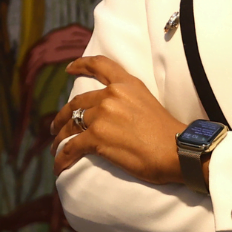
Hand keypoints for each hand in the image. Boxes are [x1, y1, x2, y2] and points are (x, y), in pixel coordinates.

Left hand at [50, 55, 187, 183]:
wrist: (176, 150)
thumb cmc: (167, 133)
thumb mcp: (147, 103)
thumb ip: (127, 102)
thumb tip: (112, 115)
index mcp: (127, 84)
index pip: (100, 65)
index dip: (81, 65)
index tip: (69, 69)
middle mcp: (112, 95)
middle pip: (78, 102)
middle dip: (63, 115)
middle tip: (56, 126)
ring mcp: (103, 115)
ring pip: (71, 125)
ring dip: (60, 137)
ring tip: (56, 147)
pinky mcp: (97, 137)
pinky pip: (71, 147)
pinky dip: (62, 158)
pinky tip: (59, 166)